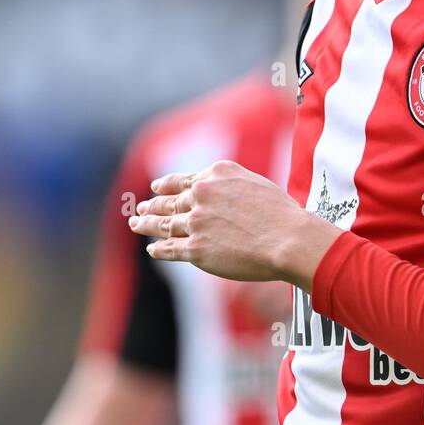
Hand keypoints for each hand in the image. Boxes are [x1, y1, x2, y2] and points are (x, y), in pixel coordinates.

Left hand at [128, 160, 341, 291]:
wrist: (287, 238)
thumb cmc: (280, 212)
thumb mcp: (253, 183)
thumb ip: (229, 183)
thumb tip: (218, 191)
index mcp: (215, 175)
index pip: (183, 180)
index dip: (166, 185)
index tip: (156, 188)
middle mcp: (201, 195)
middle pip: (169, 201)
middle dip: (153, 205)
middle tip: (141, 207)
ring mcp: (196, 222)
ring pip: (163, 224)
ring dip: (147, 224)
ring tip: (136, 223)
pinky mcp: (195, 249)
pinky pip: (170, 248)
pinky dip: (158, 249)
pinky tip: (152, 249)